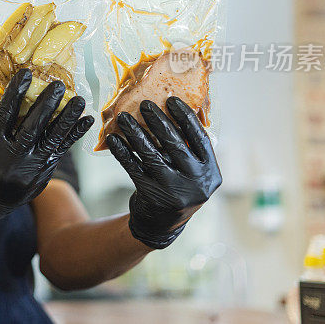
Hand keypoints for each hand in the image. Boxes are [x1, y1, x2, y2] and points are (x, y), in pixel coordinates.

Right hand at [0, 68, 94, 220]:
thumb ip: (2, 121)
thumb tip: (18, 90)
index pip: (5, 115)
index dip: (14, 93)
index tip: (25, 73)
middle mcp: (13, 156)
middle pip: (31, 128)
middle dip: (46, 105)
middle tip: (58, 85)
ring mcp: (31, 166)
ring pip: (51, 139)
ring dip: (67, 118)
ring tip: (80, 100)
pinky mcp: (46, 170)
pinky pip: (63, 150)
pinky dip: (75, 134)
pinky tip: (87, 120)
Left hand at [106, 97, 221, 248]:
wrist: (161, 225)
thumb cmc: (176, 187)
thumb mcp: (191, 172)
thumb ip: (188, 149)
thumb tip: (171, 110)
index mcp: (210, 172)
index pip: (200, 138)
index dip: (185, 117)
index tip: (171, 100)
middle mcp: (196, 182)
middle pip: (175, 144)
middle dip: (158, 121)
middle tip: (145, 104)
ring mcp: (174, 191)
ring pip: (152, 155)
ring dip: (136, 133)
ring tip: (124, 118)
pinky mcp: (152, 196)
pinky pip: (134, 168)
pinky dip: (122, 152)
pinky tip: (113, 139)